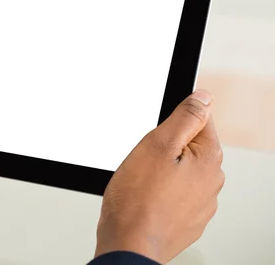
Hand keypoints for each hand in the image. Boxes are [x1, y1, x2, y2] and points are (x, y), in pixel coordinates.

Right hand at [95, 90, 224, 263]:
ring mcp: (200, 204)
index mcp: (209, 159)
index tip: (156, 135)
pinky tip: (143, 196)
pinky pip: (173, 193)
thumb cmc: (138, 198)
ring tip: (141, 181)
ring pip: (178, 170)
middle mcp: (211, 182)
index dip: (172, 121)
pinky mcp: (187, 219)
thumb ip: (185, 117)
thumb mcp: (158, 144)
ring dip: (161, 170)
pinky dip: (159, 191)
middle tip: (143, 159)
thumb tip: (204, 98)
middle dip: (165, 147)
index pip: (199, 119)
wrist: (129, 242)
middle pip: (188, 145)